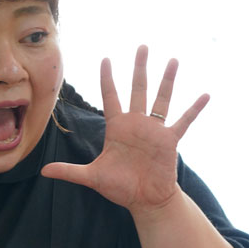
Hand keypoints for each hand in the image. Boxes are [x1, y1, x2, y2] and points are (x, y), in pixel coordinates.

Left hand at [42, 45, 208, 215]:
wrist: (145, 201)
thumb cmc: (120, 188)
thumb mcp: (92, 177)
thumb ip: (69, 171)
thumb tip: (43, 171)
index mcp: (117, 127)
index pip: (110, 96)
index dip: (107, 78)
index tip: (105, 59)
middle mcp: (136, 123)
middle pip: (138, 89)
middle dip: (139, 67)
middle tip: (142, 46)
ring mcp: (154, 130)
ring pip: (162, 99)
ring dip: (167, 80)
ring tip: (173, 60)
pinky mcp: (169, 141)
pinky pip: (184, 121)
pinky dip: (194, 109)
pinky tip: (205, 95)